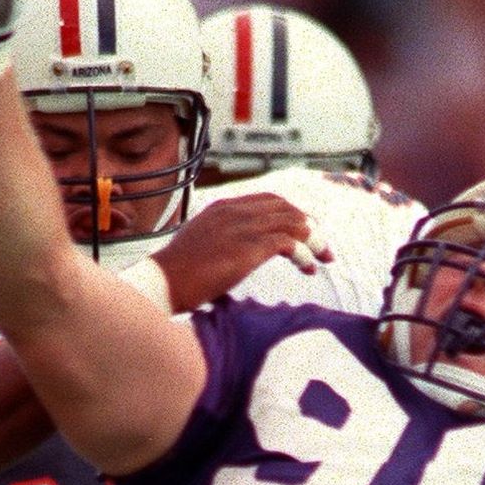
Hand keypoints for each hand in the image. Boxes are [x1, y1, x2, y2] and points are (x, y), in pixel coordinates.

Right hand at [153, 193, 333, 310]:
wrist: (162, 283)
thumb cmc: (175, 275)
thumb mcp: (199, 247)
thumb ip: (219, 241)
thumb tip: (232, 254)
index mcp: (223, 208)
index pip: (269, 201)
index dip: (292, 215)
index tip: (304, 234)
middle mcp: (235, 211)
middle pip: (286, 208)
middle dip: (309, 227)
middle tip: (322, 248)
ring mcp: (242, 227)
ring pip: (292, 223)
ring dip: (313, 241)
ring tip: (322, 258)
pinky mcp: (247, 248)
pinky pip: (288, 243)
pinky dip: (302, 253)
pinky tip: (306, 267)